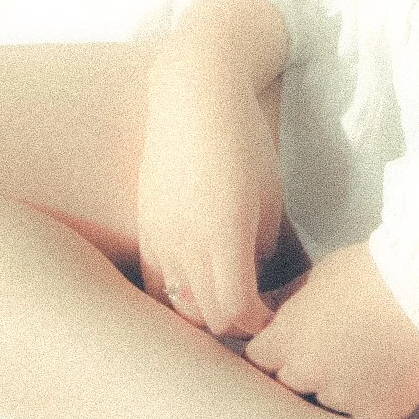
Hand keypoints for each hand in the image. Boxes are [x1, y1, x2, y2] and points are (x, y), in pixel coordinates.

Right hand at [136, 41, 286, 338]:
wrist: (193, 95)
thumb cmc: (244, 140)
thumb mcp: (268, 195)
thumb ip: (260, 248)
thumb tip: (254, 285)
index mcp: (224, 233)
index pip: (234, 311)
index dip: (257, 322)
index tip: (273, 314)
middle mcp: (186, 241)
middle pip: (206, 317)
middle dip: (235, 323)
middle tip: (256, 311)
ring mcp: (159, 235)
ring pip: (177, 304)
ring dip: (203, 311)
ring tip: (226, 297)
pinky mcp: (145, 226)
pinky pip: (155, 281)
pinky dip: (177, 293)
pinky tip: (196, 283)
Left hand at [243, 242, 418, 418]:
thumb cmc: (372, 273)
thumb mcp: (319, 276)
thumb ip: (288, 304)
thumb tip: (267, 315)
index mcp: (287, 337)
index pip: (258, 360)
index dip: (272, 351)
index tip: (287, 345)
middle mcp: (307, 373)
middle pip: (287, 384)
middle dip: (301, 370)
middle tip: (330, 350)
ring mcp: (341, 398)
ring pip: (324, 402)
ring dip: (335, 388)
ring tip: (363, 358)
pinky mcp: (374, 415)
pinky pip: (359, 415)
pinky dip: (367, 400)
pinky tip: (384, 373)